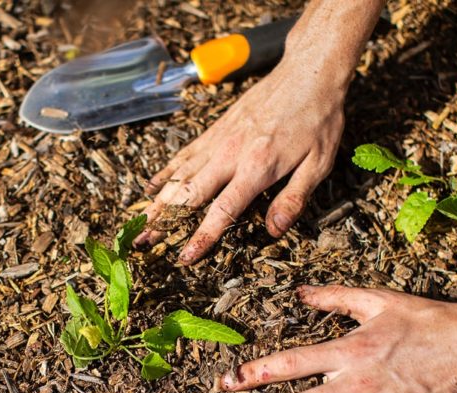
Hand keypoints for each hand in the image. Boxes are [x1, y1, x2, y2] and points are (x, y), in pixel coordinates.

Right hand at [135, 55, 345, 263]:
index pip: (222, 210)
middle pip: (188, 195)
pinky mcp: (215, 129)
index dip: (202, 237)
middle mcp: (230, 154)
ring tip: (138, 223)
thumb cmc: (318, 119)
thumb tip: (275, 231)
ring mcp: (219, 140)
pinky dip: (164, 172)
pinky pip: (184, 154)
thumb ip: (294, 198)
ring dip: (157, 202)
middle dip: (164, 223)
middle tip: (142, 243)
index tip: (184, 257)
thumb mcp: (319, 163)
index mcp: (257, 168)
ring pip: (179, 175)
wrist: (308, 72)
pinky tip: (150, 187)